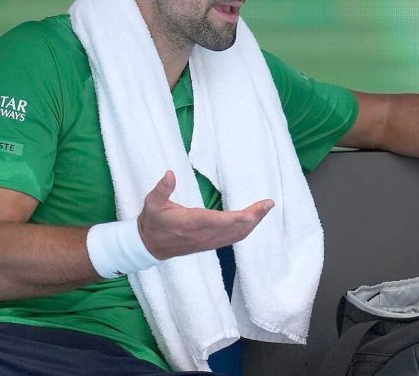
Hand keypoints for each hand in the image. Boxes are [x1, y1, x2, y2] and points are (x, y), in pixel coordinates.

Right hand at [136, 171, 273, 259]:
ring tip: (266, 209)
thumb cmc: (152, 221)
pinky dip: (246, 229)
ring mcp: (208, 241)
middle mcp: (203, 234)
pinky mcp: (211, 243)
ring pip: (236, 235)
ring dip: (253, 223)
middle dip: (253, 217)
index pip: (217, 222)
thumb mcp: (152, 203)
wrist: (149, 245)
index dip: (235, 219)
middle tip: (268, 204)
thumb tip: (170, 174)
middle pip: (234, 228)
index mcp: (190, 223)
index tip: (252, 214)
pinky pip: (233, 238)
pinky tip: (254, 219)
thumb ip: (162, 189)